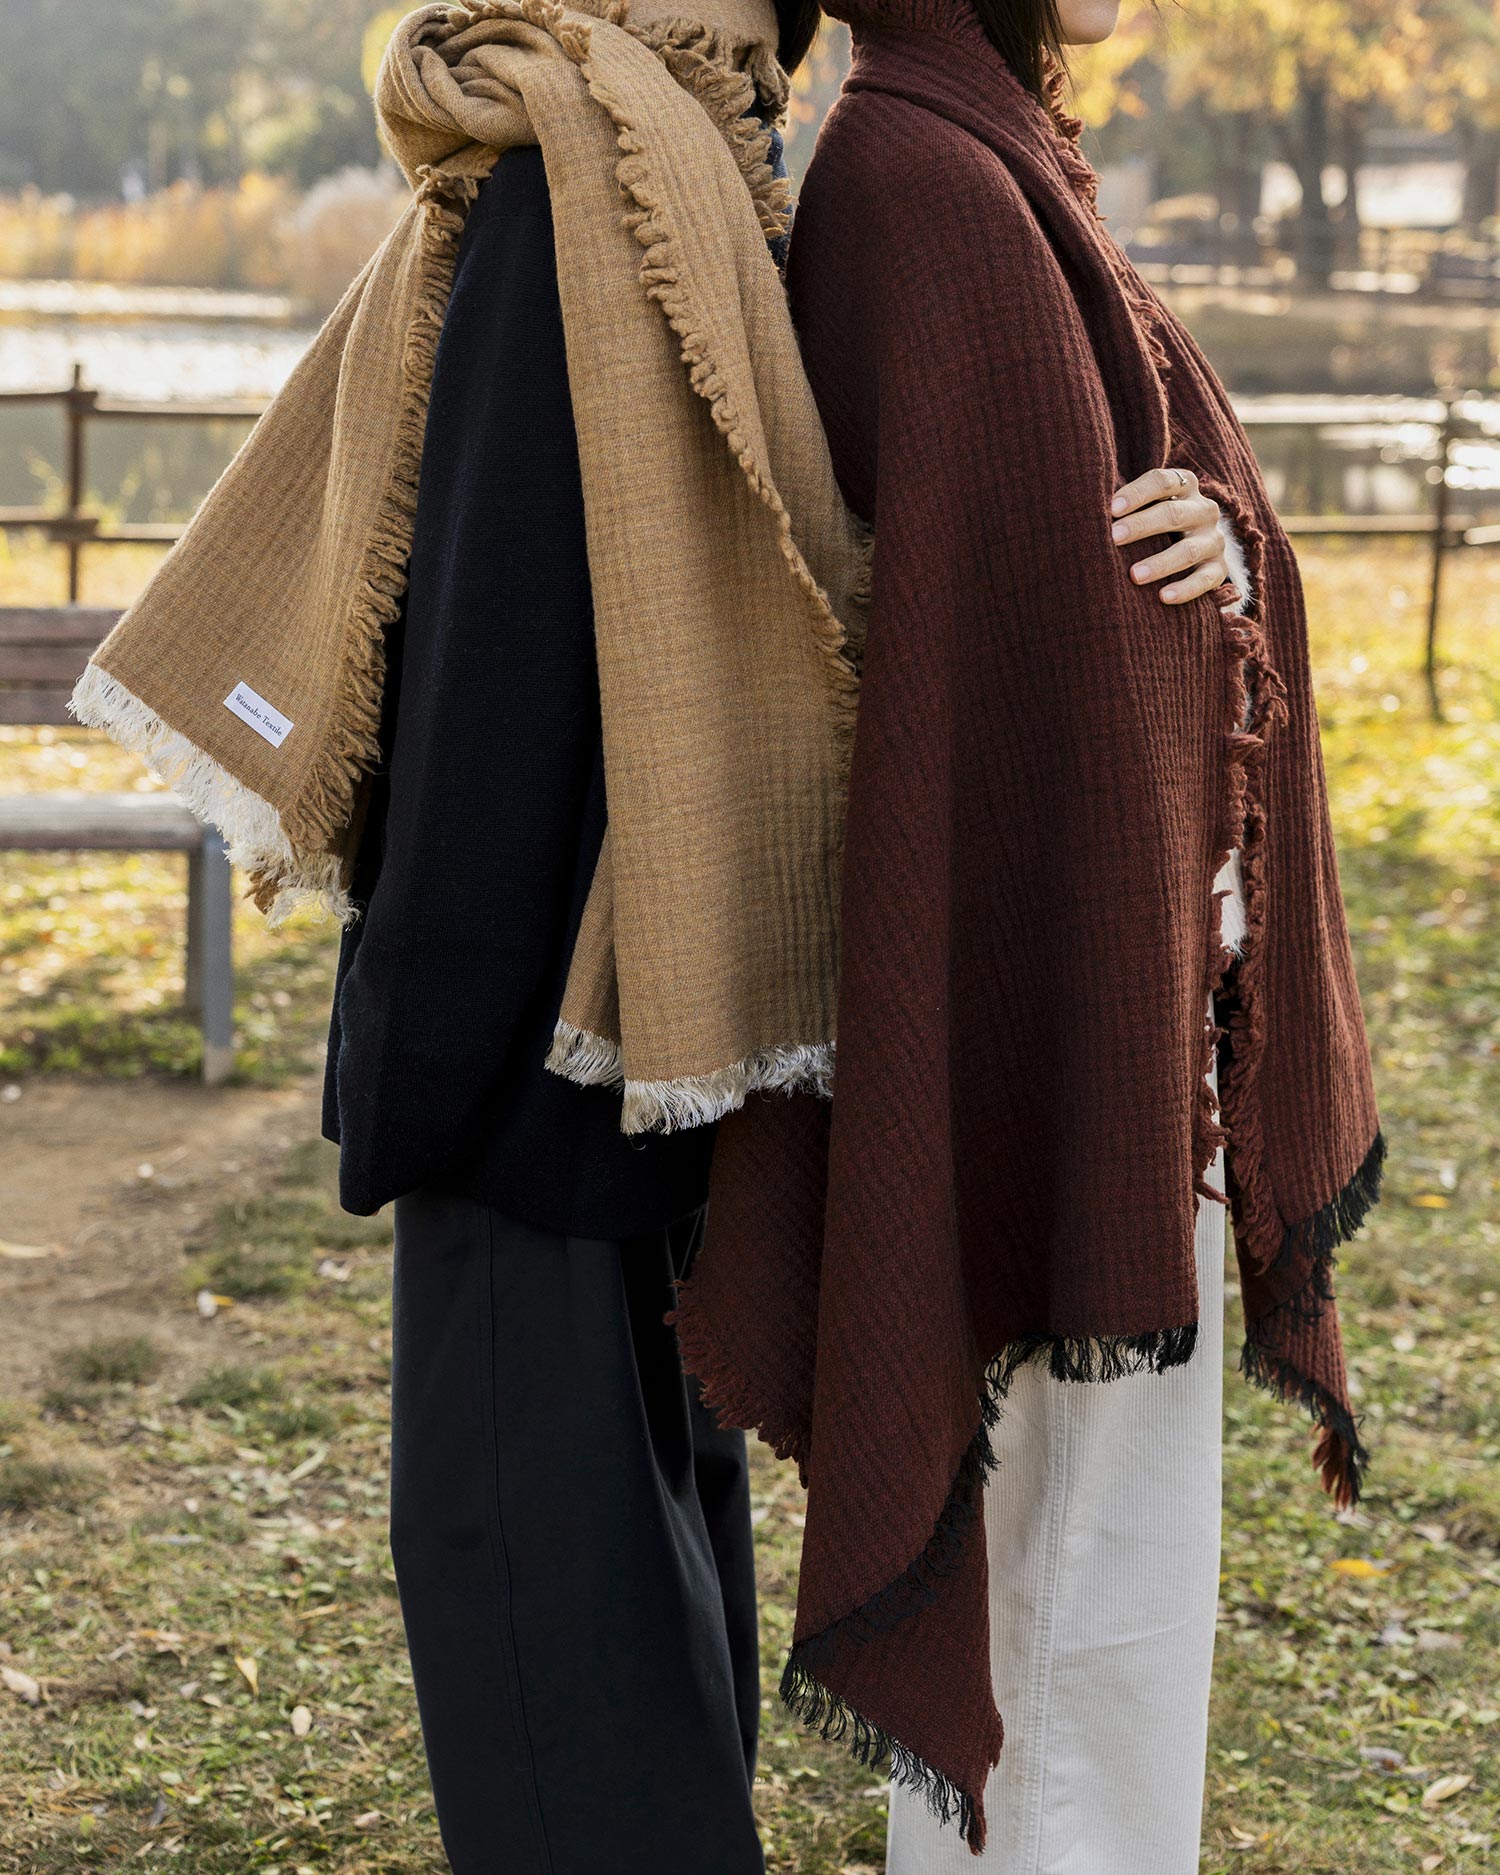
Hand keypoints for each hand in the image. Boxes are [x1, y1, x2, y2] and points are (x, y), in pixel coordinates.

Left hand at [1110, 466, 1228, 605]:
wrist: (1195, 551)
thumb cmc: (1153, 525)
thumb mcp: (1144, 507)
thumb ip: (1123, 506)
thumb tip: (1081, 512)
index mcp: (1185, 487)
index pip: (1163, 482)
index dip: (1137, 494)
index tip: (1112, 509)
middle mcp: (1203, 510)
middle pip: (1173, 513)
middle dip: (1142, 525)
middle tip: (1114, 538)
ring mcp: (1213, 540)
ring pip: (1188, 550)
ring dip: (1160, 562)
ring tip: (1134, 575)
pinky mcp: (1219, 569)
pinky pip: (1205, 580)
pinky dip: (1185, 589)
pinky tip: (1163, 597)